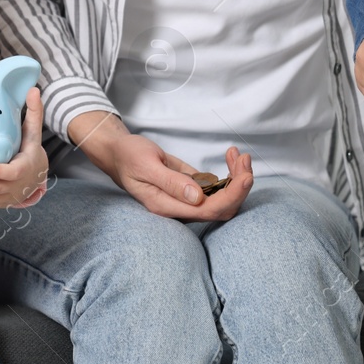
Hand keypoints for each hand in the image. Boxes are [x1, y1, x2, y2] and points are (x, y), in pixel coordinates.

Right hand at [70, 111, 253, 220]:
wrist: (118, 152)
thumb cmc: (128, 157)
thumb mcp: (147, 165)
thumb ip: (171, 182)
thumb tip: (198, 198)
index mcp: (167, 206)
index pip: (209, 211)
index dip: (232, 196)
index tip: (245, 175)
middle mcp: (180, 208)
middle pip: (221, 208)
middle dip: (239, 186)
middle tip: (245, 158)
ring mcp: (187, 199)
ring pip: (222, 198)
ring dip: (237, 178)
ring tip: (240, 155)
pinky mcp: (191, 188)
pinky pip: (217, 188)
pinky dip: (229, 173)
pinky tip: (230, 156)